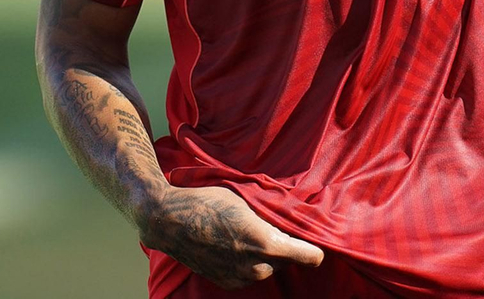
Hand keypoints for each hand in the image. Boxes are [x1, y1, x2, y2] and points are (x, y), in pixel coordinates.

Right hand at [136, 184, 323, 289]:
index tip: (312, 239)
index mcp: (266, 243)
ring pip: (269, 268)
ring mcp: (240, 278)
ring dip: (267, 255)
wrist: (170, 220)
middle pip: (288, 261)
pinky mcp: (227, 283)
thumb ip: (274, 215)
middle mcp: (256, 267)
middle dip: (286, 247)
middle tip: (273, 226)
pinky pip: (250, 273)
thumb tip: (296, 217)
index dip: (314, 248)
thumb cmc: (208, 202)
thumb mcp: (247, 200)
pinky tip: (235, 243)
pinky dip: (249, 262)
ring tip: (248, 232)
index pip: (310, 258)